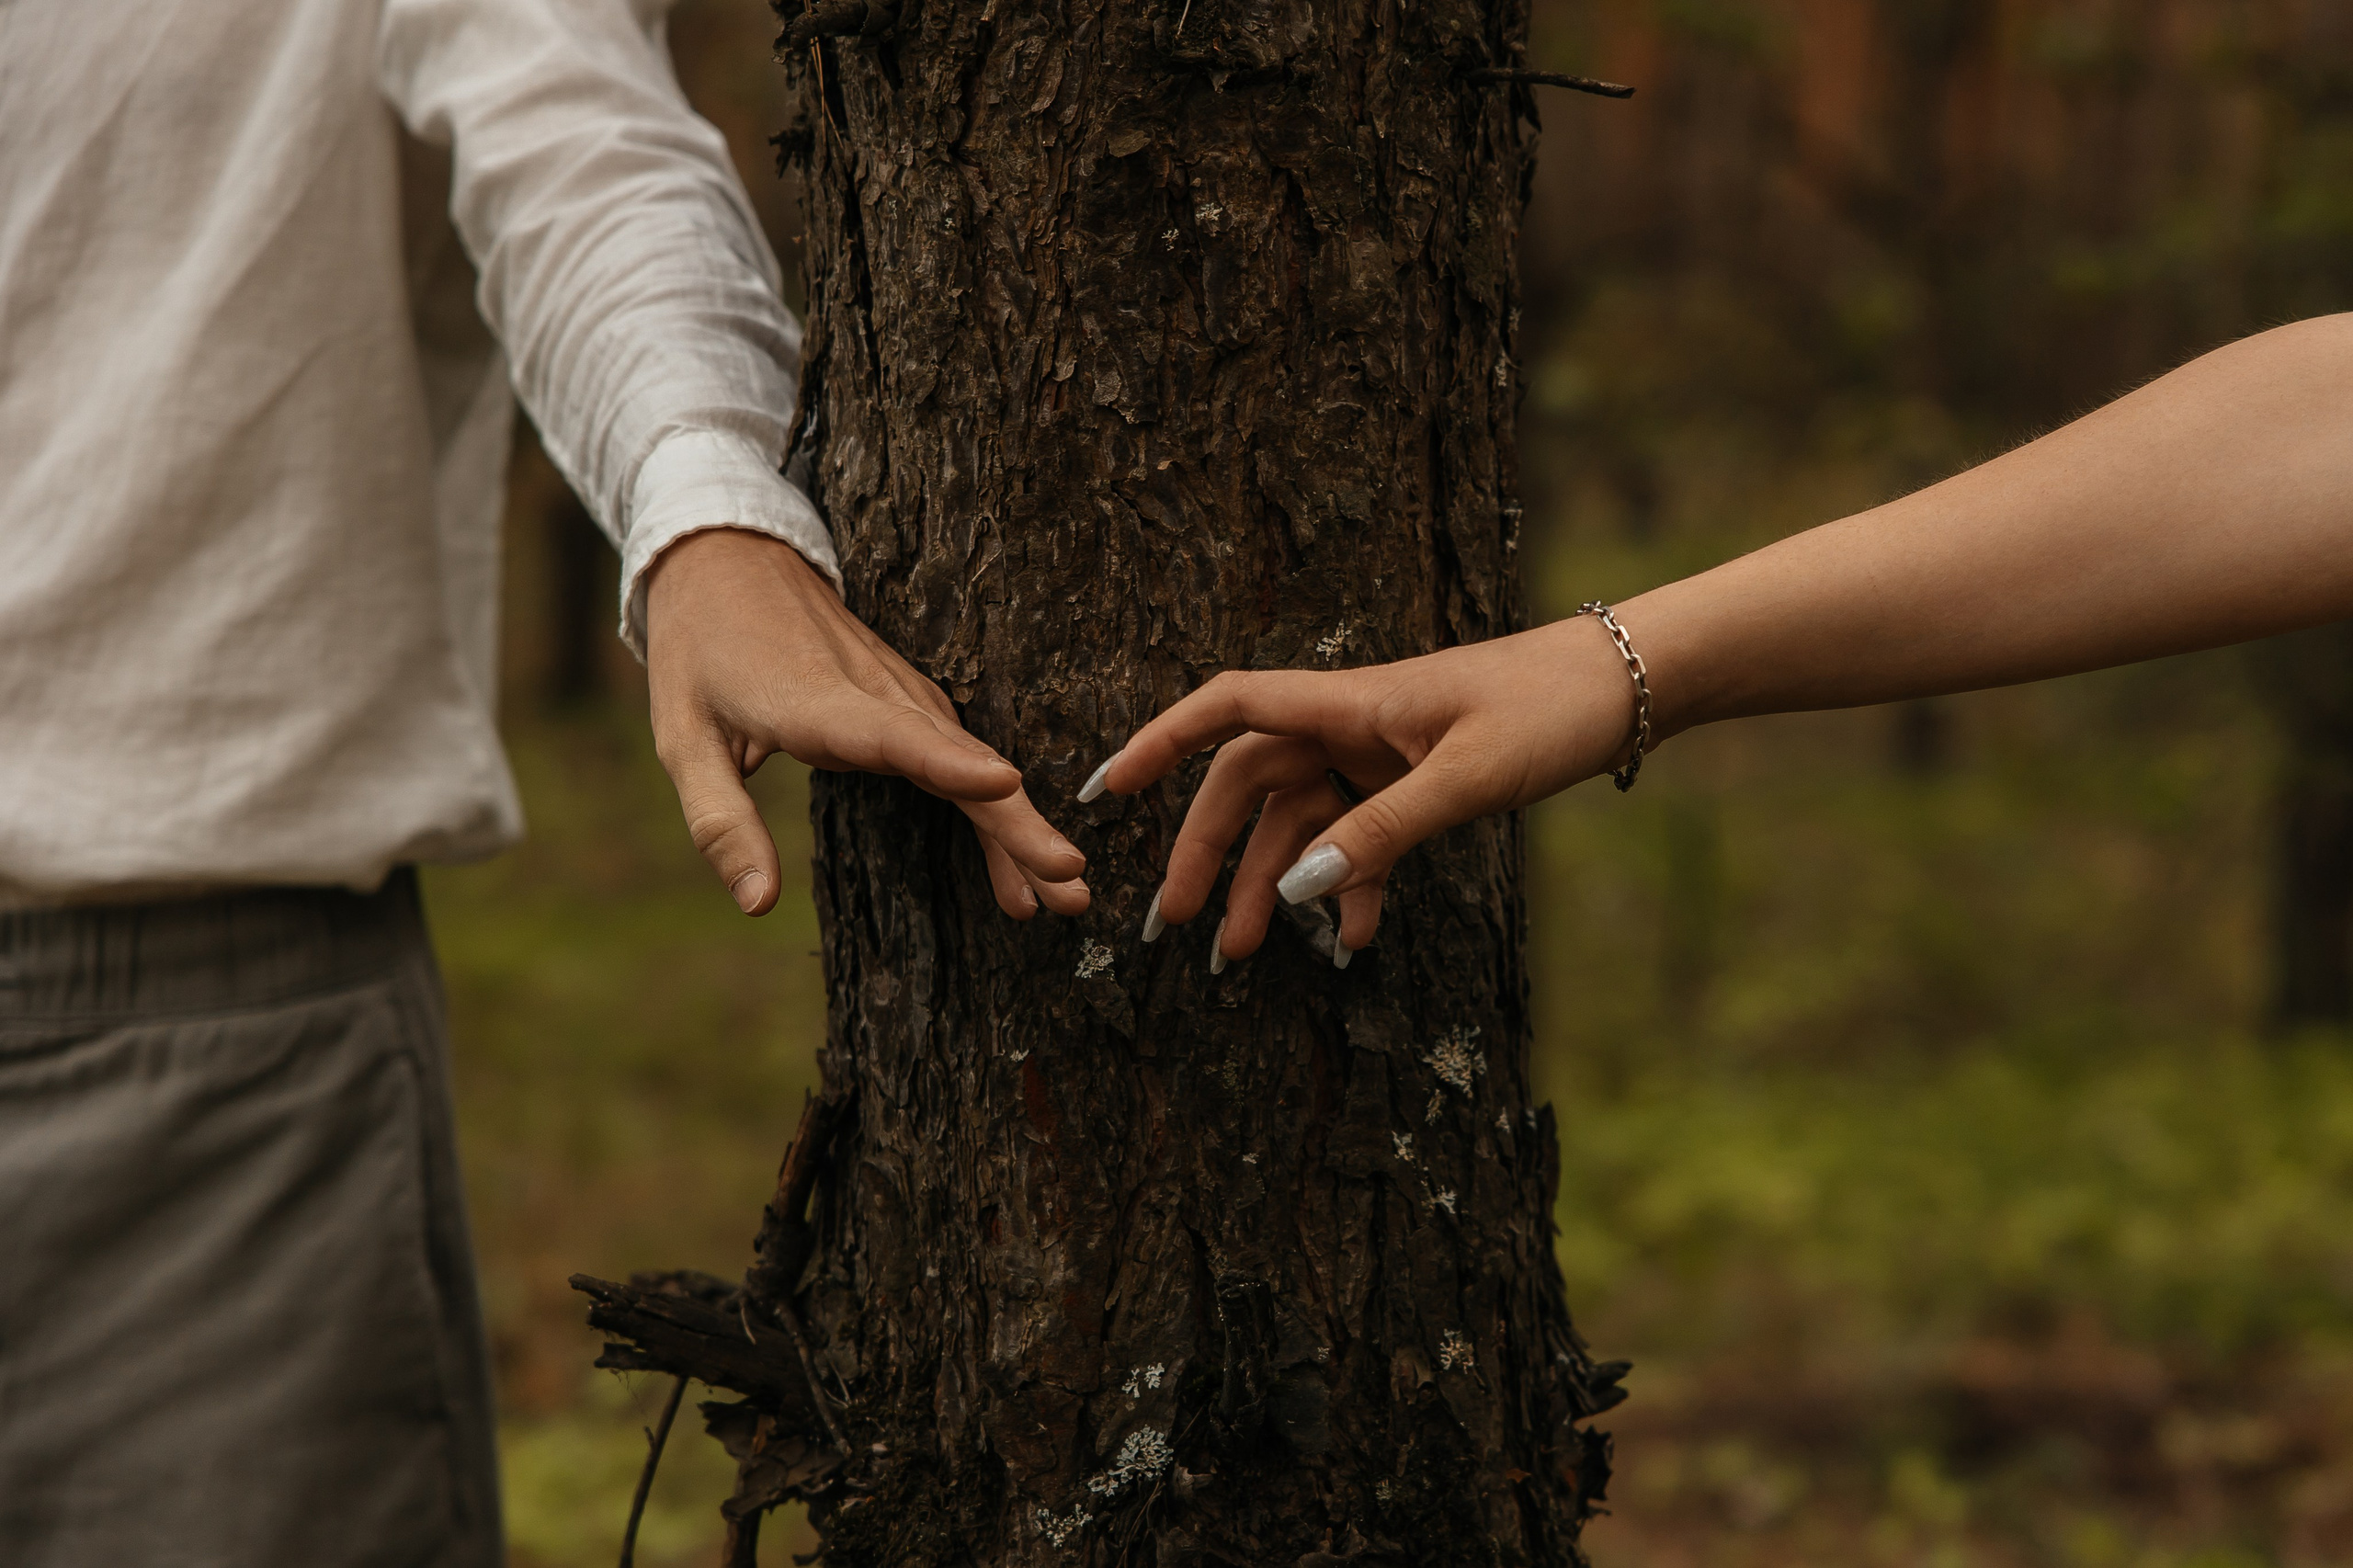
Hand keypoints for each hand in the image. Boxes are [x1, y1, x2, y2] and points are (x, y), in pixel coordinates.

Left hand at [645, 528, 1089, 918]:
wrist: (730, 560)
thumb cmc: (700, 653)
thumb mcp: (683, 740)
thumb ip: (721, 823)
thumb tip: (759, 905)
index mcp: (816, 700)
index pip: (890, 733)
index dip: (949, 760)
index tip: (1006, 784)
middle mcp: (877, 694)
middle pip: (961, 760)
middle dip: (1018, 823)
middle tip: (1070, 880)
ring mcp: (904, 696)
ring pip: (976, 767)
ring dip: (1022, 831)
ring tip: (1066, 898)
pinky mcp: (914, 705)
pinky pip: (965, 764)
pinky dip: (997, 815)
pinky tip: (1018, 873)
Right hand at [1095, 616, 1641, 961]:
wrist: (1629, 687)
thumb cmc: (1549, 708)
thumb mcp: (1467, 777)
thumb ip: (1381, 833)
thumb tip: (1295, 890)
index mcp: (1347, 702)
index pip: (1229, 709)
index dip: (1162, 742)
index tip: (1111, 790)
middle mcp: (1349, 725)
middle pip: (1249, 785)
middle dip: (1209, 853)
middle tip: (1176, 922)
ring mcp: (1379, 757)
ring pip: (1300, 825)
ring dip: (1273, 886)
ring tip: (1245, 956)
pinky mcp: (1413, 786)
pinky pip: (1358, 841)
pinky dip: (1348, 889)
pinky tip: (1347, 942)